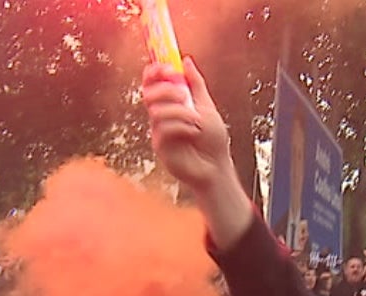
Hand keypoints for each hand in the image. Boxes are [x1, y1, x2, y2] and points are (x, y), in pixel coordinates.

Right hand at [142, 58, 232, 192]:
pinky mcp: (160, 147)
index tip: (166, 67)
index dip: (155, 72)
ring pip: (157, 111)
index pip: (153, 83)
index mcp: (170, 104)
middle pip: (149, 93)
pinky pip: (164, 129)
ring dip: (180, 112)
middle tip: (183, 94)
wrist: (216, 166)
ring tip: (197, 122)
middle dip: (165, 89)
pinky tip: (193, 134)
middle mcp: (161, 117)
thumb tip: (186, 60)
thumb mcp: (207, 106)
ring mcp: (159, 132)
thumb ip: (195, 84)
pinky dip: (182, 127)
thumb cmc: (213, 141)